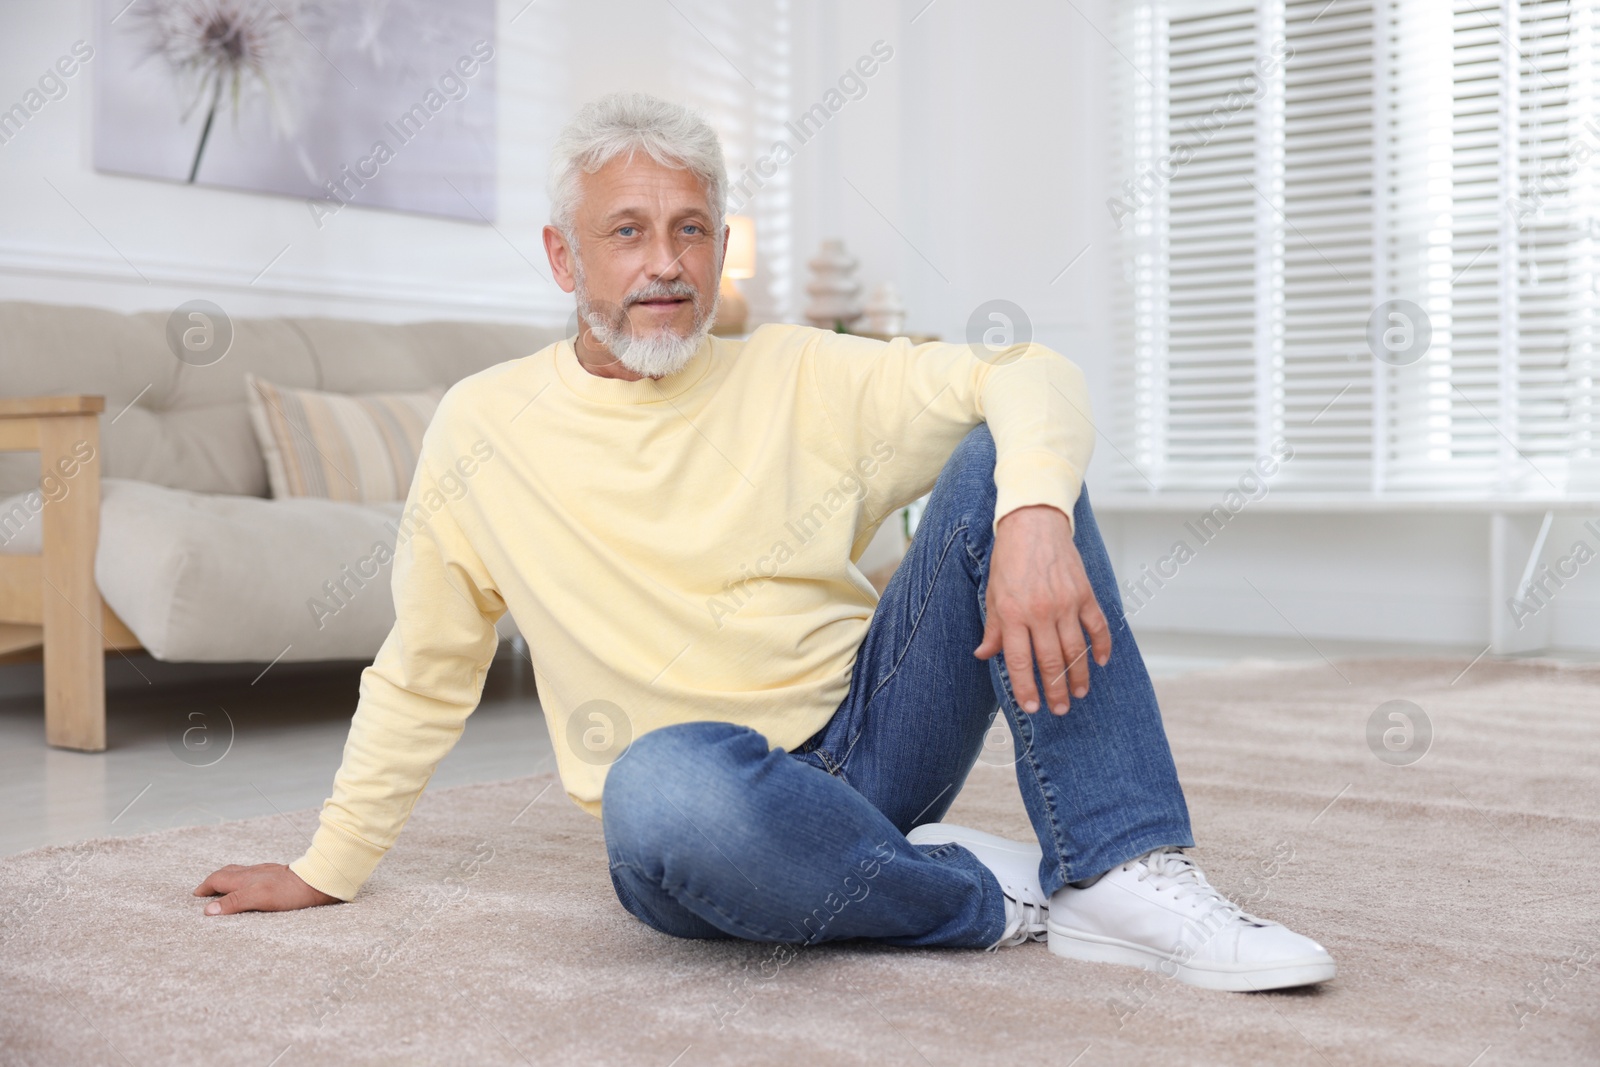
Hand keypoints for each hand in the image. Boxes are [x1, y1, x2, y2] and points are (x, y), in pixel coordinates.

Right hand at [193, 863, 341, 915]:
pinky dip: (245, 882)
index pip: (218, 879)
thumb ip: (234, 901)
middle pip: (228, 873)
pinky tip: (252, 887)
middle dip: (213, 881)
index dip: (205, 887)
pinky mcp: (279, 877)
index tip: (196, 895)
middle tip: (205, 891)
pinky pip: (255, 877)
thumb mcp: (259, 897)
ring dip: (229, 880)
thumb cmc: (291, 891)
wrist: (319, 881)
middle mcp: (254, 873)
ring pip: (242, 874)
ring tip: (224, 889)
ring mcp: (267, 873)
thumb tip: (208, 909)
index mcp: (246, 878)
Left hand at [974, 504, 1110, 714]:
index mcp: (1013, 614)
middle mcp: (1040, 611)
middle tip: (1060, 710)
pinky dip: (1101, 647)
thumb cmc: (1009, 559)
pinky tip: (1100, 663)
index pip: (1020, 661)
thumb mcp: (993, 593)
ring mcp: (1066, 603)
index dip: (1026, 688)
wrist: (1033, 523)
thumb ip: (994, 627)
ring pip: (1076, 650)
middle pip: (1051, 661)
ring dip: (1079, 676)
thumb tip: (984, 655)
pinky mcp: (1085, 593)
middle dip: (1055, 691)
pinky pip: (1097, 626)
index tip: (1031, 707)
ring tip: (1079, 693)